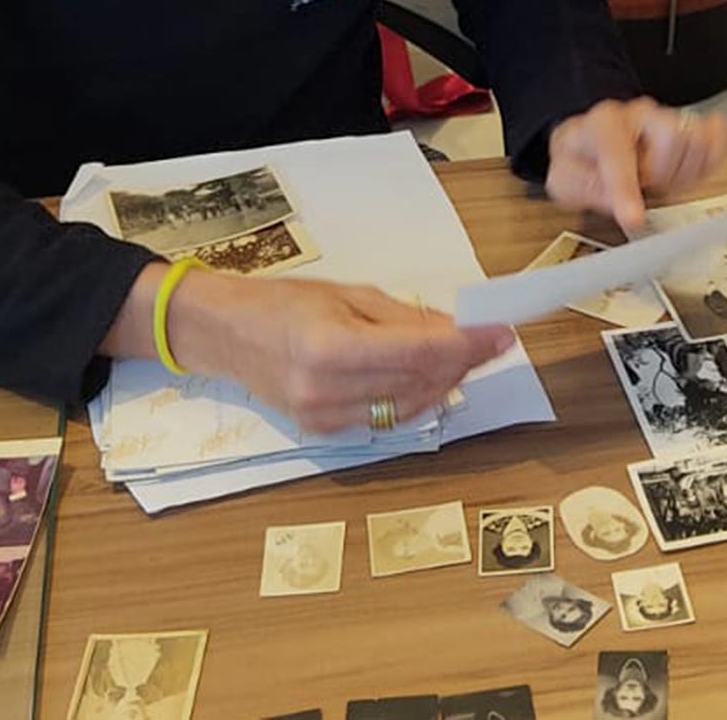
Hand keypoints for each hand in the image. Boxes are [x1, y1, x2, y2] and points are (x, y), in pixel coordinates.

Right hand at [168, 271, 513, 434]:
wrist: (225, 334)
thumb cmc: (283, 303)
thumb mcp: (349, 295)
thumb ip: (405, 318)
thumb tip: (458, 331)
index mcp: (330, 347)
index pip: (420, 352)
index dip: (468, 344)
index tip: (501, 332)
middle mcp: (326, 390)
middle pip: (420, 382)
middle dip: (463, 361)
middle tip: (490, 338)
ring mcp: (324, 418)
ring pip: (410, 406)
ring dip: (444, 381)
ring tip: (465, 354)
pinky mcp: (324, 431)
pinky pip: (387, 418)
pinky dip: (416, 397)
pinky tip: (429, 376)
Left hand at [544, 97, 726, 231]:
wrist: (593, 141)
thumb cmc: (582, 158)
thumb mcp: (565, 180)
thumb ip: (584, 189)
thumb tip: (617, 202)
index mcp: (604, 122)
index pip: (619, 153)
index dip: (627, 189)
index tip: (634, 218)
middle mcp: (641, 114)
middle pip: (672, 137)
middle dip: (660, 175)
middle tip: (644, 186)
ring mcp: (670, 117)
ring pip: (697, 141)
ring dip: (683, 173)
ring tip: (660, 181)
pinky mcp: (692, 127)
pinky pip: (718, 135)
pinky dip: (710, 160)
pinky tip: (688, 172)